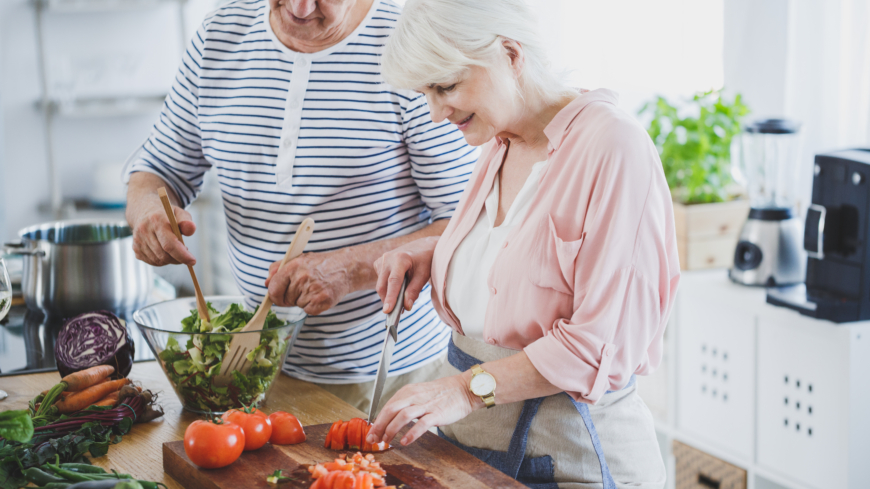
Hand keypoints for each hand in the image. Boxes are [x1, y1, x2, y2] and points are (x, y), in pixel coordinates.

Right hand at [128, 195, 195, 265]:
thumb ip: (187, 222)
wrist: (144, 211)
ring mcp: (138, 240)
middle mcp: (144, 230)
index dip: (182, 255)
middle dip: (178, 259)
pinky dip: (162, 261)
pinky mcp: (135, 248)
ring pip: (158, 260)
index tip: (193, 261)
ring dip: (171, 260)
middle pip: (163, 254)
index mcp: (156, 220)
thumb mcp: (179, 213)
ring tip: (176, 250)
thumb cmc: (167, 214)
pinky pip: (152, 261)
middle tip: (186, 255)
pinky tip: (166, 251)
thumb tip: (191, 229)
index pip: (169, 244)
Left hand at [265, 250, 352, 314]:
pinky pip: (308, 311)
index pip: (273, 289)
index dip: (274, 295)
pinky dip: (313, 306)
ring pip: (297, 305)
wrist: (346, 267)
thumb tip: (266, 282)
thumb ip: (278, 268)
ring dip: (303, 300)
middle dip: (291, 297)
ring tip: (314, 288)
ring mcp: (312, 290)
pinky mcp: (322, 301)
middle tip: (303, 287)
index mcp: (293, 266)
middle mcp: (302, 278)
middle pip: (284, 300)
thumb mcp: (298, 259)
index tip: (278, 295)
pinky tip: (319, 295)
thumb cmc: (321, 264)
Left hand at [366, 373, 482, 445]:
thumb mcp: (418, 395)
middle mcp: (414, 396)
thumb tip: (389, 421)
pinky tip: (404, 442)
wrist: (462, 389)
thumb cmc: (440, 394)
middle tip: (373, 440)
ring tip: (386, 441)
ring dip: (391, 430)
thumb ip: (405, 405)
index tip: (371, 433)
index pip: (387, 406)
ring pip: (402, 416)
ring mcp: (425, 405)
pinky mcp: (437, 413)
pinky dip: (411, 434)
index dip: (377, 421)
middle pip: (390, 410)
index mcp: (407, 392)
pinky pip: (421, 424)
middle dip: (379, 426)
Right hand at [374, 236, 437, 313]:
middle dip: (388, 300)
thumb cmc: (426, 260)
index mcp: (400, 258)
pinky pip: (381, 280)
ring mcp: (382, 259)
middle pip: (383, 285)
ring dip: (389, 294)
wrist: (423, 246)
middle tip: (396, 313)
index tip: (387, 311)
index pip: (393, 282)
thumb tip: (406, 306)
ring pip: (381, 284)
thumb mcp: (424, 275)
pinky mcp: (379, 263)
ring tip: (402, 296)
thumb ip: (414, 291)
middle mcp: (388, 258)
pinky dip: (388, 287)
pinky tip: (398, 284)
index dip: (390, 297)